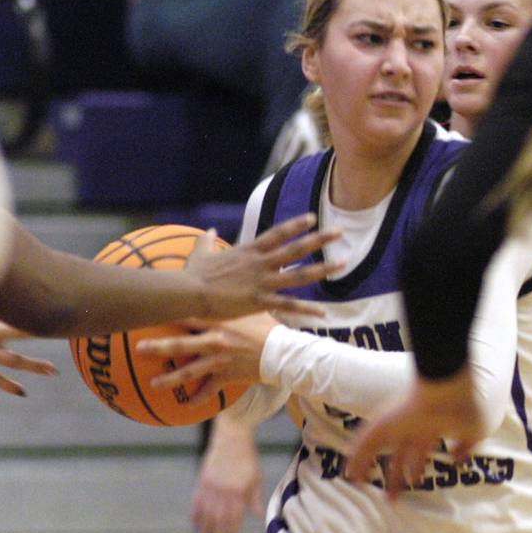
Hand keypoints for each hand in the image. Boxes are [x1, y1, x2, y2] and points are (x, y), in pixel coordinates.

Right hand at [0, 302, 56, 395]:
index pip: (17, 308)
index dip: (37, 307)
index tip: (59, 304)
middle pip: (23, 330)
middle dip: (45, 332)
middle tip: (67, 333)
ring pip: (14, 359)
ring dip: (36, 365)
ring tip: (54, 371)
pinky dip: (9, 386)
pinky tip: (22, 392)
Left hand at [138, 313, 277, 405]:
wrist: (285, 352)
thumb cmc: (269, 327)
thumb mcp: (252, 307)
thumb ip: (236, 299)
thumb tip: (231, 285)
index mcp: (219, 320)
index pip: (189, 313)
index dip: (170, 311)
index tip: (151, 310)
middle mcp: (215, 339)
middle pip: (181, 343)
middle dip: (158, 346)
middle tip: (139, 348)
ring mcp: (219, 360)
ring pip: (189, 370)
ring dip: (170, 378)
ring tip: (153, 384)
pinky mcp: (227, 376)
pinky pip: (208, 390)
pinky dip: (197, 398)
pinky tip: (185, 405)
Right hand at [185, 213, 341, 318]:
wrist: (189, 292)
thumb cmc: (192, 275)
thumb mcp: (200, 252)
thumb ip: (206, 240)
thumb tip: (208, 230)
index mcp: (248, 250)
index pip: (277, 233)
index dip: (296, 225)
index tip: (312, 218)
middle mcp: (259, 263)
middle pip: (295, 248)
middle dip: (319, 240)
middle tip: (339, 232)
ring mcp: (262, 282)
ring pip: (298, 275)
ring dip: (322, 269)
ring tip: (342, 264)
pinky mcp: (259, 302)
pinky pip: (288, 306)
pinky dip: (307, 310)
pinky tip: (323, 314)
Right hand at [192, 417, 262, 532]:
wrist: (232, 437)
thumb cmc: (247, 457)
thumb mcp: (255, 477)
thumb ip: (254, 497)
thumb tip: (258, 514)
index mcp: (238, 492)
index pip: (233, 519)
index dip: (232, 532)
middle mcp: (223, 492)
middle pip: (218, 520)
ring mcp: (211, 487)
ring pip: (206, 514)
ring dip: (205, 529)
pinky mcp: (202, 480)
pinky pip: (196, 501)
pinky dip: (195, 514)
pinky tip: (195, 523)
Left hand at [347, 366, 484, 497]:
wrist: (446, 385)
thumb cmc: (462, 407)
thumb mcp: (473, 431)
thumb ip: (465, 447)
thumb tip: (457, 460)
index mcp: (430, 430)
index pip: (420, 453)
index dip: (416, 469)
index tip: (414, 482)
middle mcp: (411, 428)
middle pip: (398, 456)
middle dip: (395, 477)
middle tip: (390, 498)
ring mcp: (396, 425)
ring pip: (377, 448)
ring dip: (368, 465)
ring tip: (357, 481)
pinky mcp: (383, 422)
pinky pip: (365, 442)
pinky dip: (357, 457)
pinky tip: (350, 472)